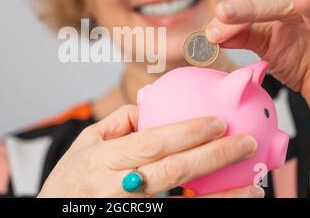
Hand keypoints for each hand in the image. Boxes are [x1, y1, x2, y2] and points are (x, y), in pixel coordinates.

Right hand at [38, 105, 262, 197]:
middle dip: (214, 156)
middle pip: (173, 170)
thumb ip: (118, 123)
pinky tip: (231, 203)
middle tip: (246, 142)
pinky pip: (180, 216)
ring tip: (255, 184)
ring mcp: (129, 211)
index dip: (187, 131)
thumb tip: (150, 104)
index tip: (217, 121)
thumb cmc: (70, 182)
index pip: (152, 142)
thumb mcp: (84, 144)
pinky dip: (207, 209)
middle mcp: (116, 187)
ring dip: (222, 195)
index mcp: (102, 161)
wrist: (55, 216)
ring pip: (184, 203)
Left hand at [206, 0, 309, 127]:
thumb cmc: (303, 60)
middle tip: (220, 13)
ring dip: (268, 4)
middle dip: (244, 8)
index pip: (255, 2)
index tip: (210, 34)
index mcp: (286, 0)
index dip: (233, 15)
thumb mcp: (267, 45)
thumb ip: (241, 35)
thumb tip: (209, 31)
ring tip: (245, 6)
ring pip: (297, 2)